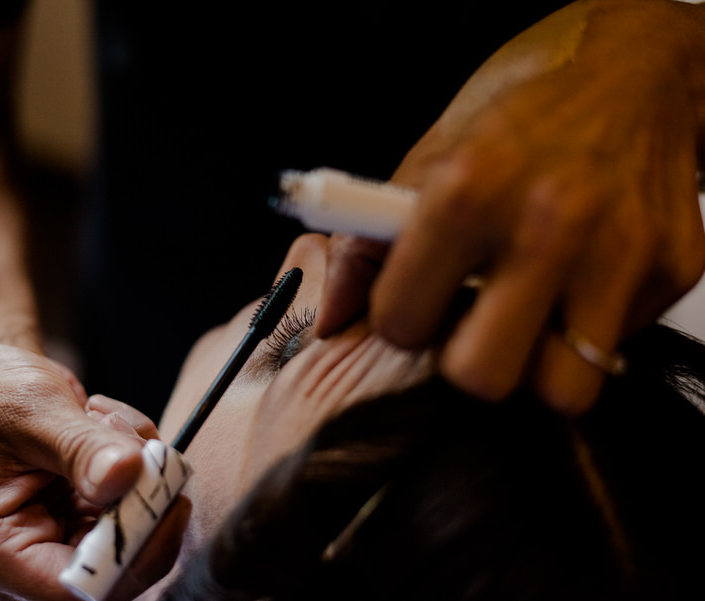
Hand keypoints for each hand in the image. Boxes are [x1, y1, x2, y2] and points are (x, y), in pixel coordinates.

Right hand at [0, 339, 187, 600]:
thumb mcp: (33, 409)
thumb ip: (82, 448)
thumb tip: (128, 477)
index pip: (74, 590)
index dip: (131, 559)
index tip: (169, 504)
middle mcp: (23, 558)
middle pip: (114, 567)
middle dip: (144, 504)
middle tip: (144, 445)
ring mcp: (57, 539)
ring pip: (134, 532)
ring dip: (141, 473)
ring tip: (102, 418)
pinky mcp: (82, 517)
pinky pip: (133, 505)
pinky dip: (138, 462)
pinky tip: (104, 423)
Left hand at [318, 0, 704, 412]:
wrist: (639, 69)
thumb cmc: (523, 111)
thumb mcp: (430, 155)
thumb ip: (369, 242)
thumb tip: (332, 318)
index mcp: (470, 187)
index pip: (402, 321)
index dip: (398, 321)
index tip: (412, 306)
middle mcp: (550, 222)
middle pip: (483, 376)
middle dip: (465, 364)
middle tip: (469, 328)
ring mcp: (622, 249)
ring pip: (564, 390)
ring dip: (535, 367)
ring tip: (526, 320)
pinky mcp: (676, 267)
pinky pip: (615, 351)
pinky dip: (588, 332)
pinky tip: (578, 286)